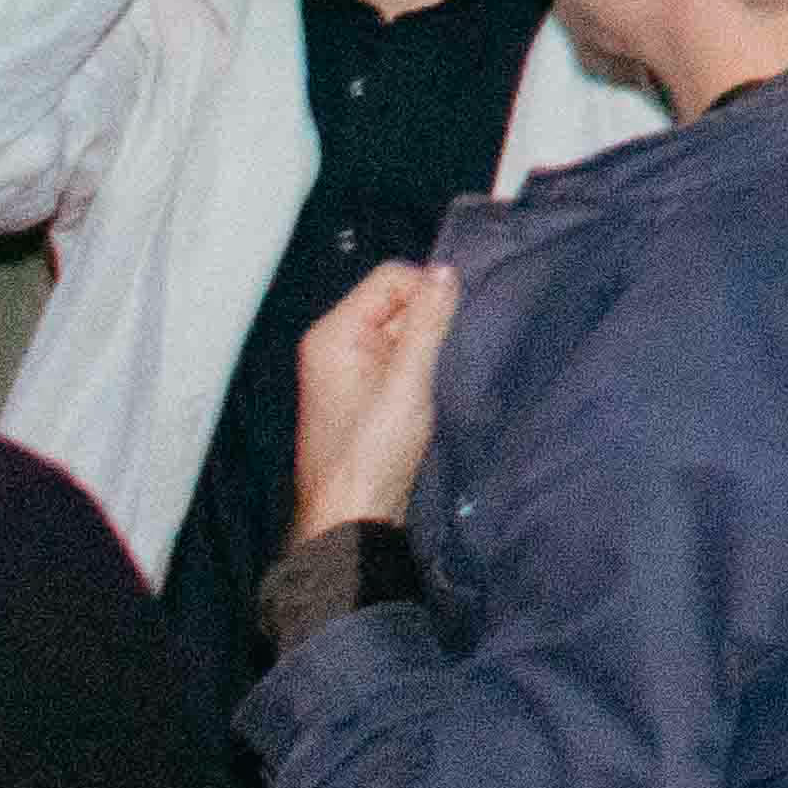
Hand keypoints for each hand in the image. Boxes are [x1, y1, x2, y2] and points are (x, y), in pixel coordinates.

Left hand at [293, 257, 461, 537]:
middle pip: (397, 302)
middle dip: (428, 322)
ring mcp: (349, 368)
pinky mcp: (364, 391)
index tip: (453, 327)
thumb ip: (428, 324)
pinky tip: (431, 389)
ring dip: (427, 347)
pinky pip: (399, 357)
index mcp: (334, 333)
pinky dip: (421, 366)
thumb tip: (447, 269)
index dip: (428, 293)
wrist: (352, 518)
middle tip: (444, 359)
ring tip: (437, 378)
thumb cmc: (372, 451)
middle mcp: (336, 343)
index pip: (391, 278)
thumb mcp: (407, 383)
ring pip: (403, 330)